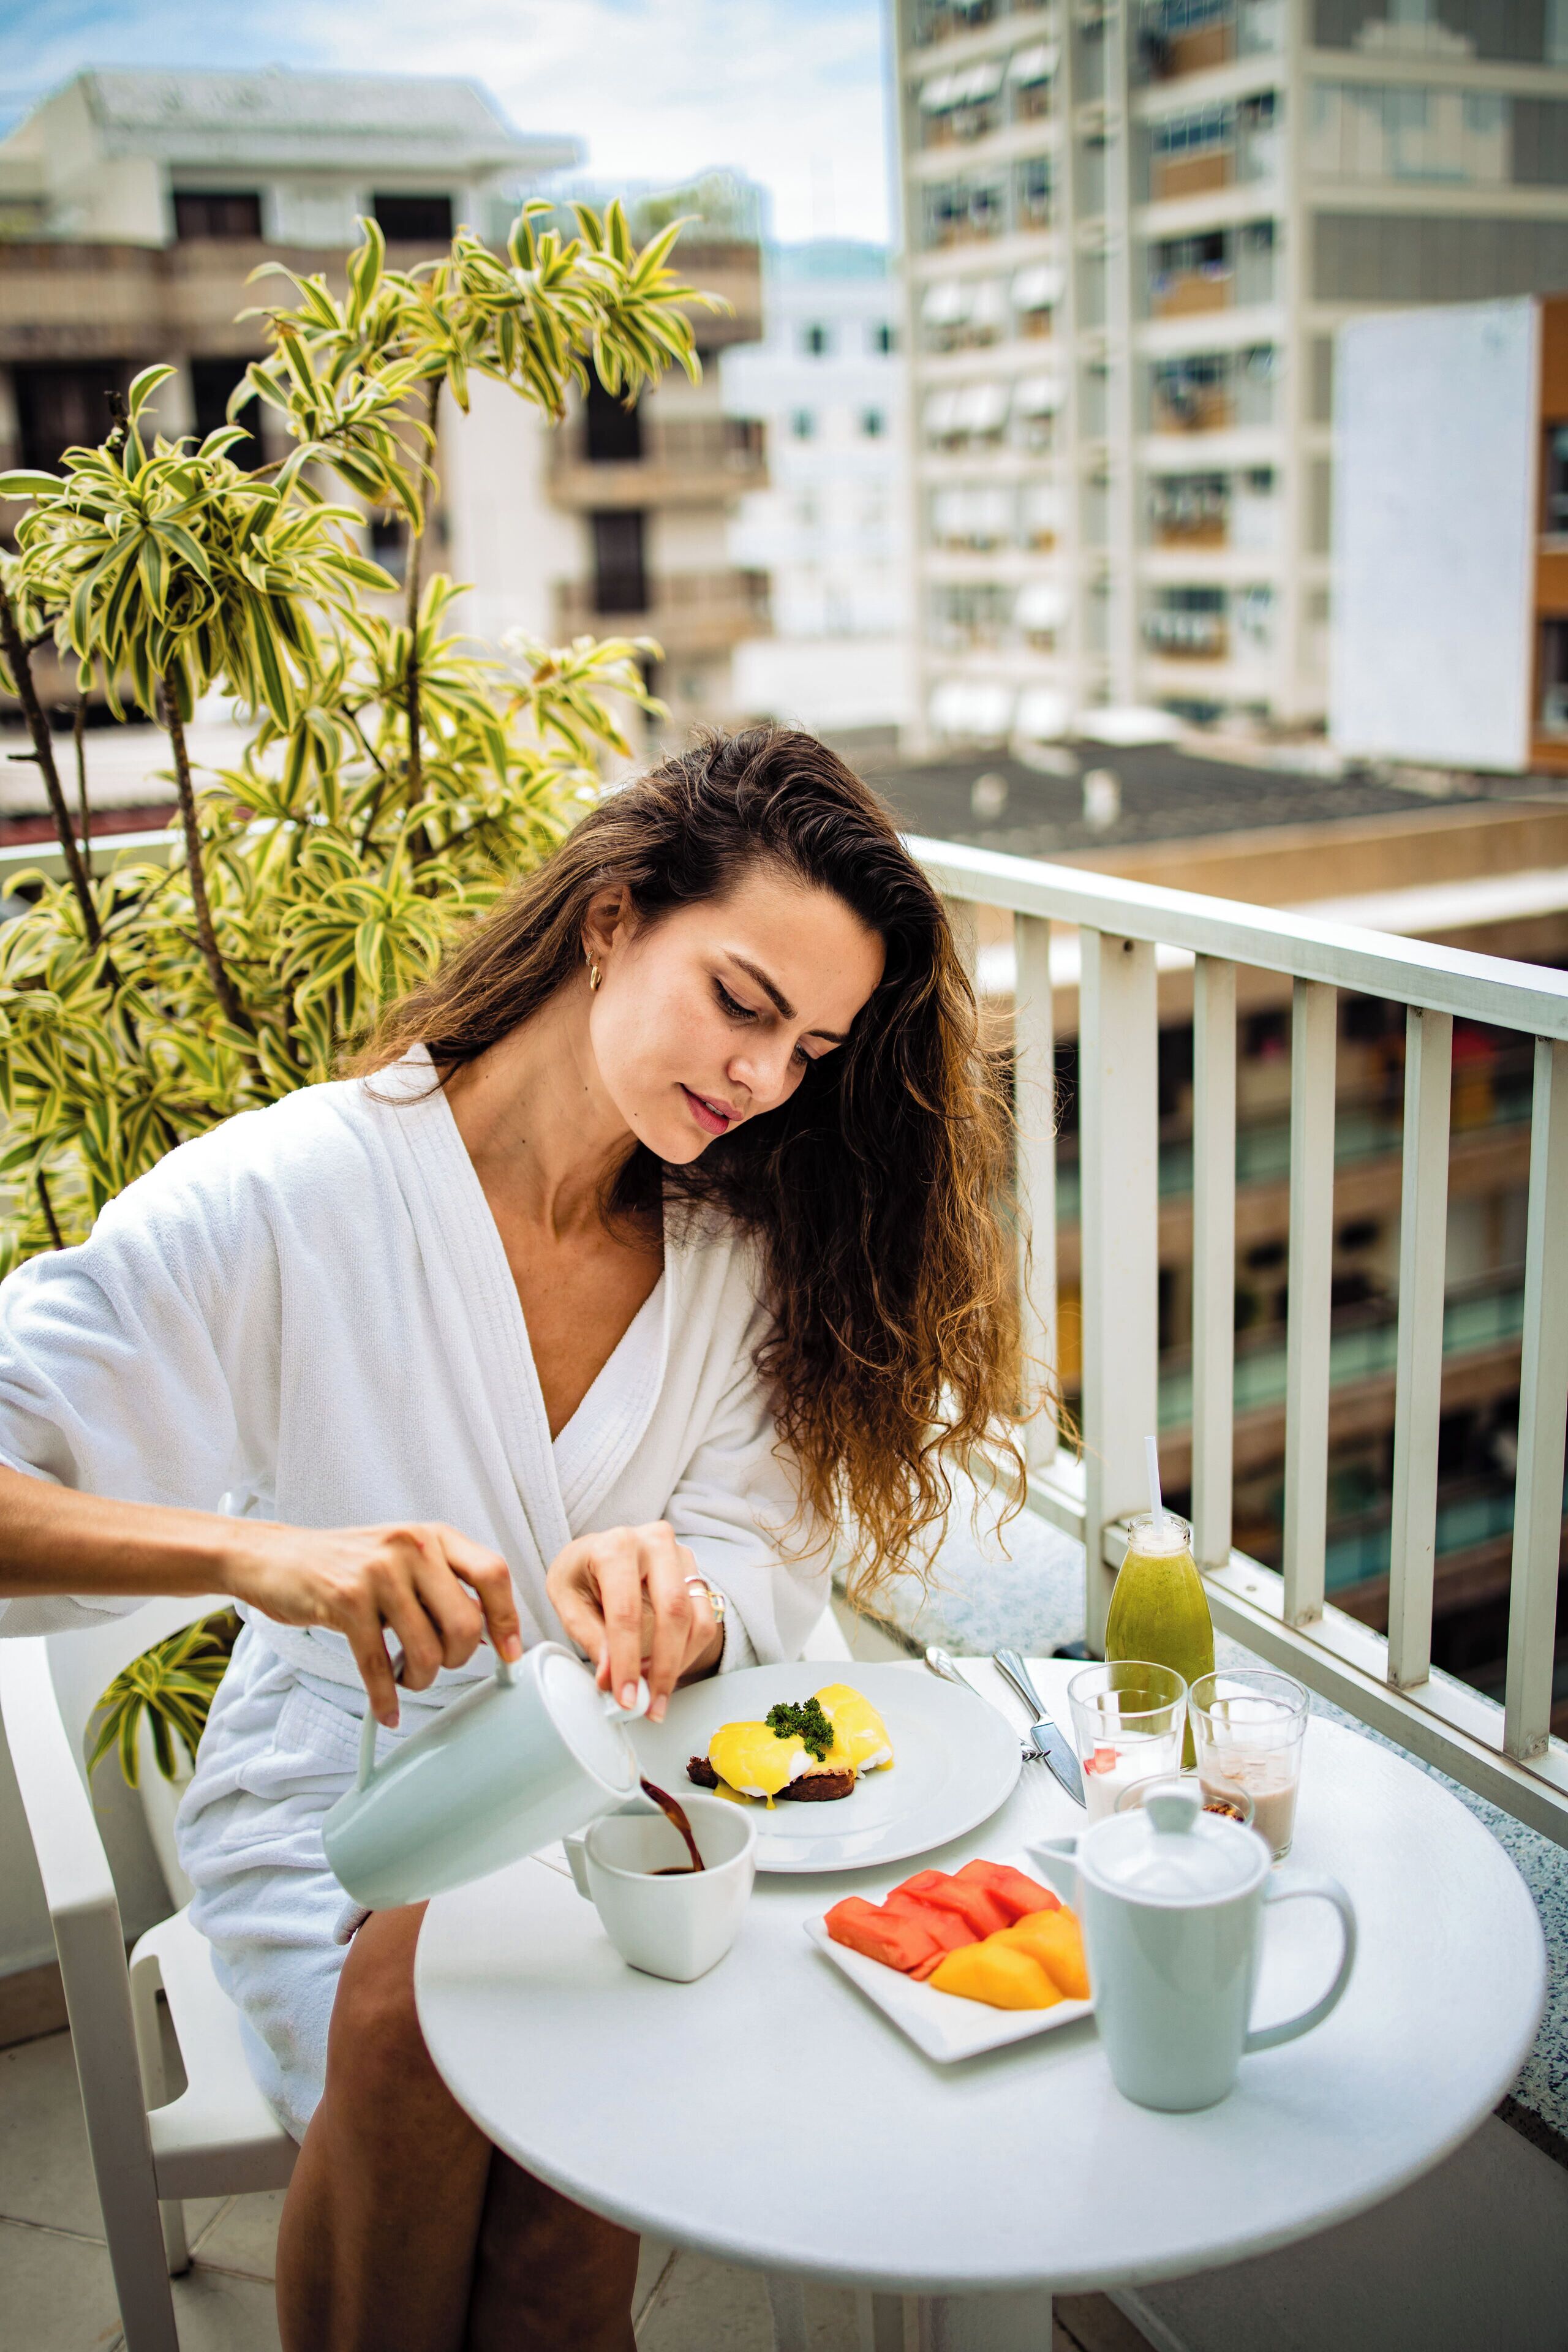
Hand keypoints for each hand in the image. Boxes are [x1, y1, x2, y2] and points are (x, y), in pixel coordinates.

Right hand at [221, 1520, 520, 1727]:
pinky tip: (386, 1710)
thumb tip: (487, 1630)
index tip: (509, 1654)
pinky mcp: (346, 1601)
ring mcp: (378, 1573)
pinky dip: (386, 1698)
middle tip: (438, 1666)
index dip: (507, 1619)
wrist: (277, 1557)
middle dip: (457, 1660)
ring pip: (426, 1650)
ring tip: (407, 1679)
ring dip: (420, 1681)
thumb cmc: (346, 1563)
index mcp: (434, 1536)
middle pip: (465, 1624)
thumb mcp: (404, 1556)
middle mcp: (411, 1548)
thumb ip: (442, 1583)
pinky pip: (380, 1666)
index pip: (494, 1574)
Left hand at [546, 1521, 722, 1721]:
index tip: (626, 1697)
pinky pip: (705, 1620)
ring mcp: (680, 1555)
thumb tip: (609, 1677)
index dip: (627, 1660)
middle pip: (673, 1612)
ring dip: (679, 1664)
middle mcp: (654, 1543)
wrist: (598, 1551)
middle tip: (650, 1706)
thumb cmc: (580, 1573)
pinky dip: (689, 1653)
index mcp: (615, 1546)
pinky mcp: (695, 1572)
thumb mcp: (566, 1599)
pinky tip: (666, 1669)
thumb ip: (590, 1636)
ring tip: (654, 1691)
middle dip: (663, 1668)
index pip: (626, 1611)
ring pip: (696, 1619)